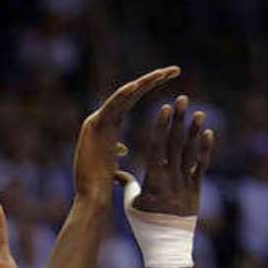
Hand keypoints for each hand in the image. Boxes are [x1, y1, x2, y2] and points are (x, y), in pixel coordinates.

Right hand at [73, 66, 180, 202]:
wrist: (92, 197)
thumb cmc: (101, 186)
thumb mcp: (112, 164)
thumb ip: (116, 152)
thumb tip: (122, 148)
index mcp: (109, 128)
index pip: (132, 102)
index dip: (149, 88)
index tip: (170, 78)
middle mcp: (102, 121)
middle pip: (130, 94)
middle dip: (152, 80)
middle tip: (175, 69)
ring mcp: (96, 122)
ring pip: (123, 96)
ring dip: (143, 83)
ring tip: (162, 73)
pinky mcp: (93, 127)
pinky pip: (111, 107)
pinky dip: (122, 95)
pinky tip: (136, 85)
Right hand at [127, 95, 214, 215]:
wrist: (167, 246)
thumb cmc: (144, 226)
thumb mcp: (131, 205)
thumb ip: (127, 185)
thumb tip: (115, 172)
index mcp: (153, 180)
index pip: (157, 147)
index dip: (161, 126)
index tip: (165, 108)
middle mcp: (171, 179)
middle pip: (175, 144)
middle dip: (178, 120)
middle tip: (182, 99)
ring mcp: (185, 184)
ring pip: (190, 153)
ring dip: (194, 131)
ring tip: (197, 112)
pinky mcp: (196, 190)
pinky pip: (202, 166)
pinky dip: (205, 150)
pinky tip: (208, 133)